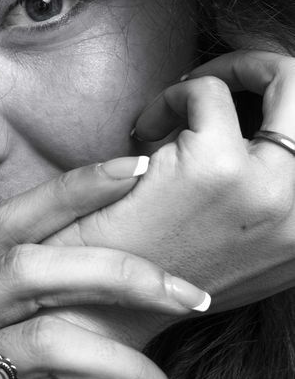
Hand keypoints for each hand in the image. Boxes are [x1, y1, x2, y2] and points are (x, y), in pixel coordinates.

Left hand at [41, 49, 294, 313]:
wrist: (101, 307)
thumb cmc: (159, 274)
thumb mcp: (242, 252)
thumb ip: (273, 206)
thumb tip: (273, 141)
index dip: (282, 109)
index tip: (242, 105)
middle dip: (269, 70)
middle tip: (220, 79)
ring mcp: (269, 189)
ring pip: (284, 78)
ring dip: (224, 76)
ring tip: (177, 107)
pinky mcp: (217, 169)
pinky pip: (206, 93)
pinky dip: (172, 98)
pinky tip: (141, 132)